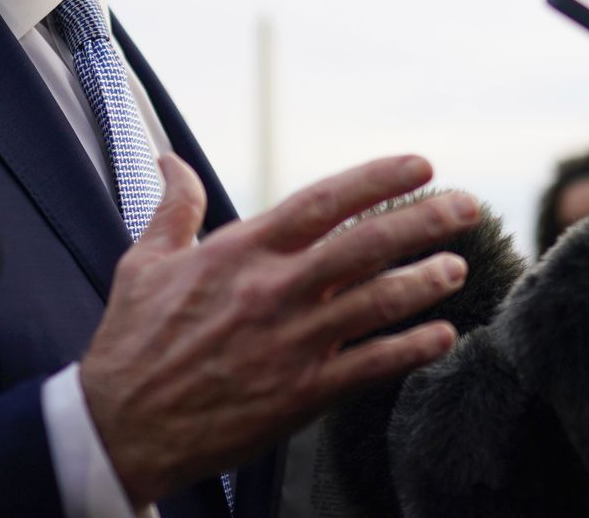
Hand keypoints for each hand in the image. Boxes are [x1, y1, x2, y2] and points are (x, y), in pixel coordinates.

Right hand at [82, 153, 475, 505]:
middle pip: (366, 244)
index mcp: (242, 252)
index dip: (378, 179)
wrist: (120, 427)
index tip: (421, 164)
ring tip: (459, 266)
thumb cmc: (132, 343)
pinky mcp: (300, 394)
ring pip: (377, 303)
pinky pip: (370, 366)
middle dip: (425, 220)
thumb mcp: (145, 263)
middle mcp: (274, 291)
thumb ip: (173, 208)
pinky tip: (443, 335)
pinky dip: (412, 349)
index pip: (324, 201)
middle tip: (469, 205)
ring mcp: (291, 343)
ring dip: (427, 282)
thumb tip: (169, 160)